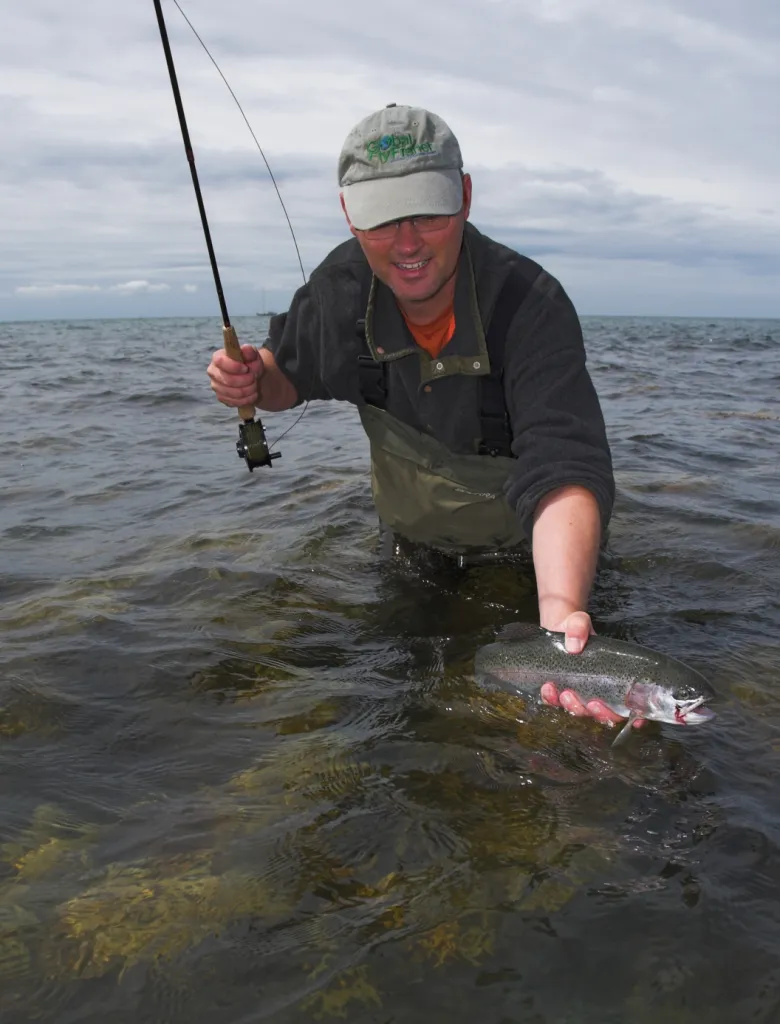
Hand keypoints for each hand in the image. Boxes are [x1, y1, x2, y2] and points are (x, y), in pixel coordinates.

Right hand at [207, 344, 263, 406]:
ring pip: (232, 393)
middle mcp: (213, 372)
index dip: (234, 367)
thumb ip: (250, 352)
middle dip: (245, 380)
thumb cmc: (249, 363)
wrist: (251, 376)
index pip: (220, 362)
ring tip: (255, 385)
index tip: (246, 368)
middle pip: (227, 380)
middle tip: (254, 378)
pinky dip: (247, 399)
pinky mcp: (222, 398)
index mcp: (218, 358)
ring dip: (248, 390)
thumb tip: (246, 349)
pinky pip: (234, 402)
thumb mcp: (253, 355)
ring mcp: (216, 386)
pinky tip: (252, 394)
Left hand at [539, 611, 645, 730]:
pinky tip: (548, 687)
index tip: (619, 712)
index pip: (626, 705)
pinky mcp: (558, 692)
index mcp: (612, 679)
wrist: (555, 627)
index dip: (628, 716)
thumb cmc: (575, 627)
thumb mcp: (580, 622)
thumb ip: (579, 628)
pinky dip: (551, 699)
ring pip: (579, 712)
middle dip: (596, 713)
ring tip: (565, 693)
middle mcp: (597, 691)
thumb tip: (574, 646)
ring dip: (573, 707)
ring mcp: (577, 694)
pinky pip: (555, 703)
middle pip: (603, 715)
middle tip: (590, 702)